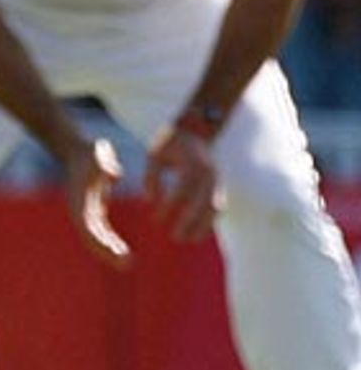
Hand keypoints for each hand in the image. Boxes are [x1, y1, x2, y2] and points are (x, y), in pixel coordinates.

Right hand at [61, 135, 131, 267]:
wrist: (77, 150)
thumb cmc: (88, 152)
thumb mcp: (97, 154)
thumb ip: (106, 164)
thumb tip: (115, 174)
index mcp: (79, 200)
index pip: (87, 226)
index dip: (99, 240)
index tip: (113, 250)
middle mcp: (80, 209)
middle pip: (92, 237)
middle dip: (107, 251)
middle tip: (125, 264)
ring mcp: (86, 211)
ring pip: (97, 237)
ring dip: (109, 250)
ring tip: (126, 262)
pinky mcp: (93, 210)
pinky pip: (101, 231)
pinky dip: (110, 241)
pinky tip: (122, 251)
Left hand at [145, 125, 224, 243]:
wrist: (195, 129)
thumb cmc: (170, 143)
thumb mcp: (155, 155)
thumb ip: (151, 176)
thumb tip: (149, 200)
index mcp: (191, 164)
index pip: (181, 191)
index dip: (169, 207)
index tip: (156, 219)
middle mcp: (208, 173)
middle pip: (202, 203)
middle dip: (190, 223)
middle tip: (175, 237)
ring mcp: (217, 180)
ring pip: (215, 209)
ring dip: (204, 226)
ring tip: (189, 240)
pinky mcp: (220, 185)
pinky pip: (219, 207)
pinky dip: (210, 221)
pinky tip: (199, 232)